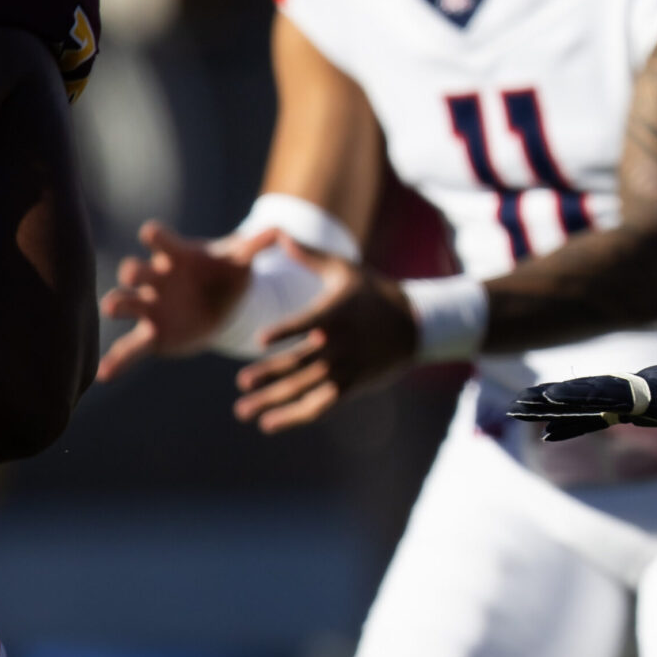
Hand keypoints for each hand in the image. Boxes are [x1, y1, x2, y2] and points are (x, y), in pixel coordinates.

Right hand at [96, 220, 257, 379]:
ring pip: (126, 303)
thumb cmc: (226, 273)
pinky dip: (117, 361)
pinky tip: (104, 375)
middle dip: (133, 272)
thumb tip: (279, 230)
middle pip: (137, 271)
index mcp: (176, 257)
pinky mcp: (152, 334)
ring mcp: (150, 307)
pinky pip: (130, 348)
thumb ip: (255, 247)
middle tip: (132, 274)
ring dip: (118, 304)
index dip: (156, 236)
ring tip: (110, 308)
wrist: (223, 303)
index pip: (160, 240)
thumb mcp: (240, 261)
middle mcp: (155, 279)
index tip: (152, 233)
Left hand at [231, 242, 415, 431]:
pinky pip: (320, 405)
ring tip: (243, 410)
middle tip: (242, 383)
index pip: (307, 324)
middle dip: (270, 374)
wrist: (415, 324)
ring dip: (274, 401)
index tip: (260, 340)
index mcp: (336, 314)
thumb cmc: (372, 293)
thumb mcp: (345, 270)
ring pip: (306, 389)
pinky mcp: (352, 385)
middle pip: (301, 363)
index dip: (285, 332)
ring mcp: (347, 368)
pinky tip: (269, 423)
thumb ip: (309, 256)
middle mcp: (341, 344)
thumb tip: (278, 233)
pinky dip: (295, 417)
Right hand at [508, 358, 656, 454]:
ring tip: (520, 414)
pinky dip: (579, 422)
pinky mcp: (654, 403)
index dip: (586, 397)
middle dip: (557, 400)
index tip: (551, 399)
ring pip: (597, 400)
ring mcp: (651, 393)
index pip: (620, 393)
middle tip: (517, 406)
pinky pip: (608, 412)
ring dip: (560, 409)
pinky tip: (555, 435)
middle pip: (596, 392)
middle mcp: (654, 387)